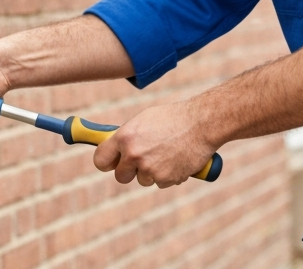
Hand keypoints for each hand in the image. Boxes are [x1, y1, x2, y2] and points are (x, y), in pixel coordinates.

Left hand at [91, 98, 220, 187]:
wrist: (201, 124)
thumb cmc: (172, 119)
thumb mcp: (143, 121)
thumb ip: (127, 137)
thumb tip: (116, 149)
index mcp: (124, 137)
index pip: (100, 160)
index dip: (107, 163)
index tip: (111, 163)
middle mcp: (134, 155)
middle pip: (121, 176)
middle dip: (129, 171)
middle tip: (142, 160)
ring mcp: (150, 169)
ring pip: (143, 180)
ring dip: (151, 173)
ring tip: (165, 154)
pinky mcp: (166, 179)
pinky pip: (160, 183)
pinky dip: (167, 175)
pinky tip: (176, 160)